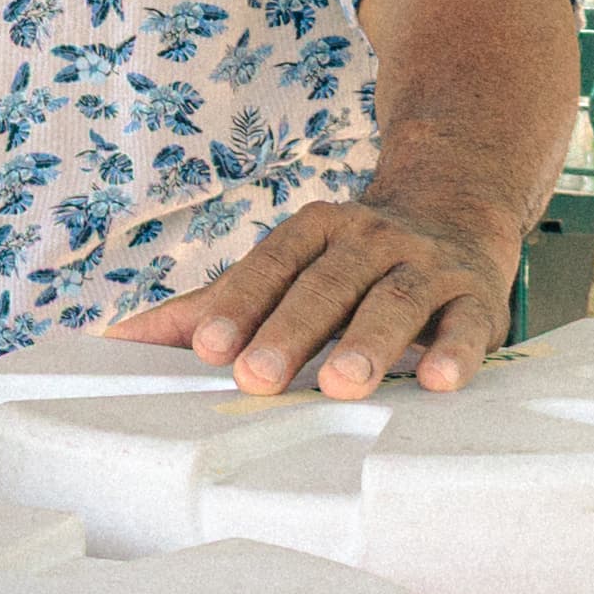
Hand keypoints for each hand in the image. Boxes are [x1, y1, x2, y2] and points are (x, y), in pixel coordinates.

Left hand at [103, 198, 518, 398]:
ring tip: (343, 385)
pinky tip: (437, 381)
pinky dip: (454, 351)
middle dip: (291, 330)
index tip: (206, 346)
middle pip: (327, 284)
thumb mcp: (280, 270)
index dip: (239, 302)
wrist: (456, 209)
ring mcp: (427, 266)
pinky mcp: (477, 299)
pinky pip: (467, 323)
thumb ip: (206, 308)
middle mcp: (370, 240)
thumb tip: (116, 344)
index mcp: (314, 230)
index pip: (270, 264)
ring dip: (369, 342)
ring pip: (396, 300)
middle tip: (258, 378)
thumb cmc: (347, 261)